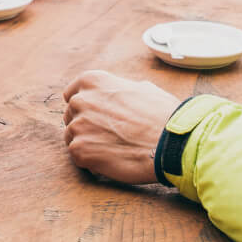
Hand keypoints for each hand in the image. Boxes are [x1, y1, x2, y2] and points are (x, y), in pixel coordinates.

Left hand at [62, 70, 180, 183]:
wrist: (170, 143)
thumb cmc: (162, 115)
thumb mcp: (143, 88)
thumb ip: (121, 89)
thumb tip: (120, 94)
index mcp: (94, 81)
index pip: (71, 93)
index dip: (83, 106)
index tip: (93, 115)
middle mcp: (81, 100)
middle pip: (71, 115)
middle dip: (85, 124)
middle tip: (106, 135)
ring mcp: (78, 125)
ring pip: (72, 136)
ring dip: (87, 143)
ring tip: (111, 148)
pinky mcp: (79, 150)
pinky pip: (77, 156)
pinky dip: (90, 160)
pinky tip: (110, 159)